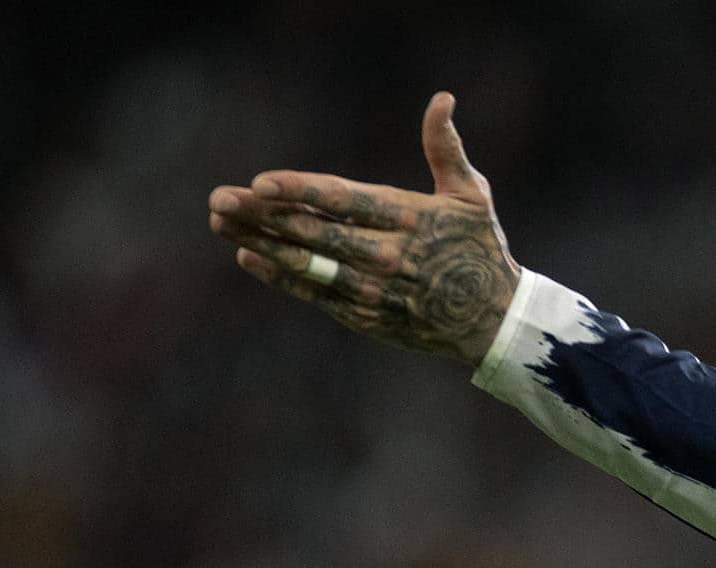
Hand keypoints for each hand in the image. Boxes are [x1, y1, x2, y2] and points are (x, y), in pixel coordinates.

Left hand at [207, 92, 521, 366]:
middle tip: (220, 198)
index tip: (260, 182)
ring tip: (220, 222)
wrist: (495, 322)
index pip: (346, 201)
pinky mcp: (366, 318)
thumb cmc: (480, 248)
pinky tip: (249, 257)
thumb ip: (445, 148)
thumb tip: (442, 99)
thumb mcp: (472, 195)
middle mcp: (387, 256)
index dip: (301, 191)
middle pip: (316, 233)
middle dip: (263, 216)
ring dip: (261, 243)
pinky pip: (316, 295)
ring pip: (308, 264)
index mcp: (410, 219)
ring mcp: (374, 290)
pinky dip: (281, 278)